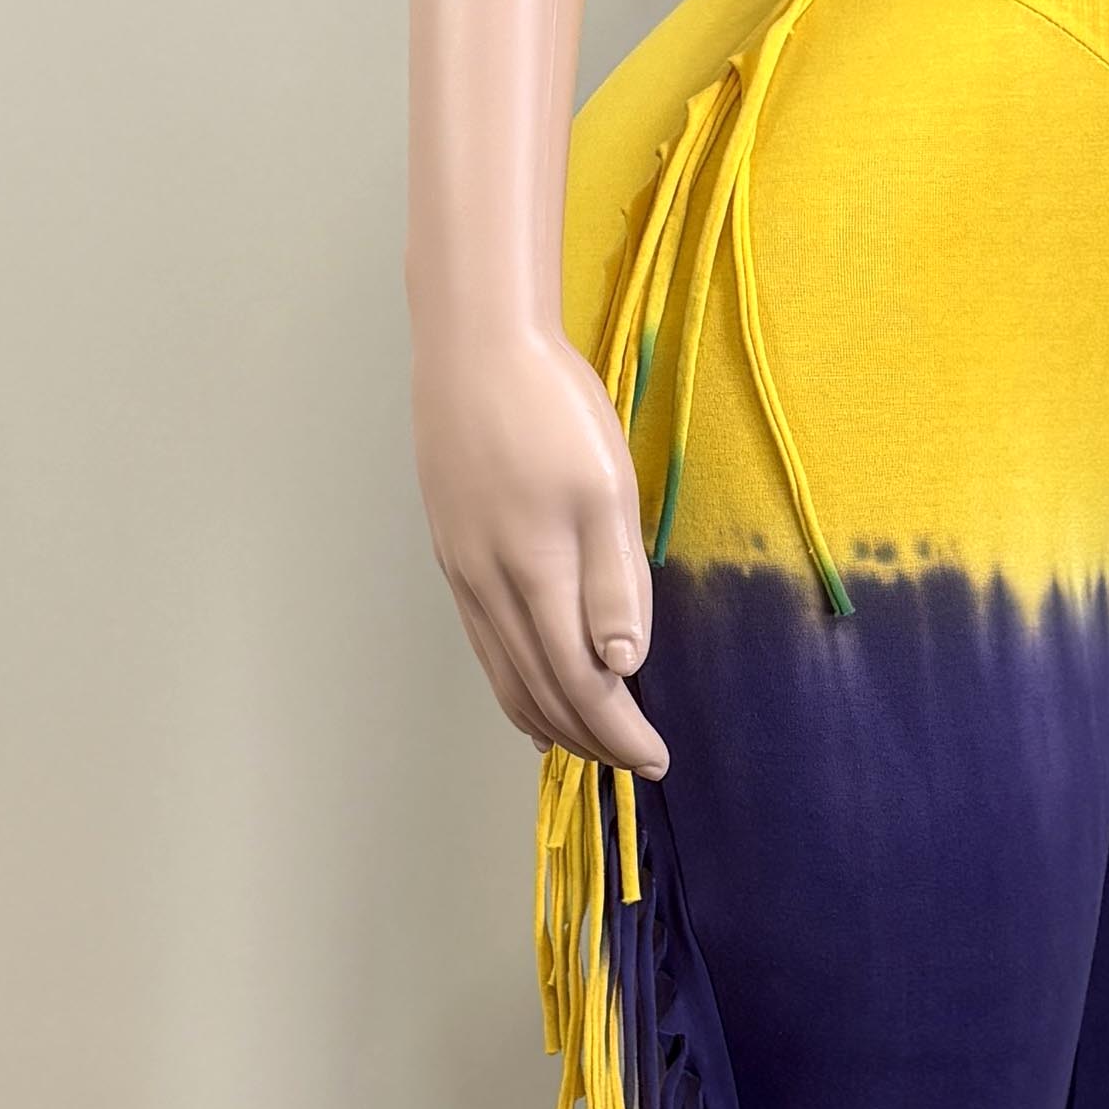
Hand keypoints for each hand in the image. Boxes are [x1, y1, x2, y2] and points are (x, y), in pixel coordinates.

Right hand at [413, 320, 668, 771]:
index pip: (582, 685)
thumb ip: (616, 584)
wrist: (474, 345)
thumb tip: (622, 668)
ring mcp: (465, 573)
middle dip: (590, 738)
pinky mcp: (452, 553)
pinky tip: (526, 695)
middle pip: (540, 692)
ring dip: (547, 720)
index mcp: (537, 575)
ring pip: (504, 675)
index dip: (619, 731)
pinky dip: (510, 683)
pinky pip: (483, 644)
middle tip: (633, 763)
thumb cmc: (551, 408)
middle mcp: (491, 587)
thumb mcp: (606, 489)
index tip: (655, 758)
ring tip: (584, 748)